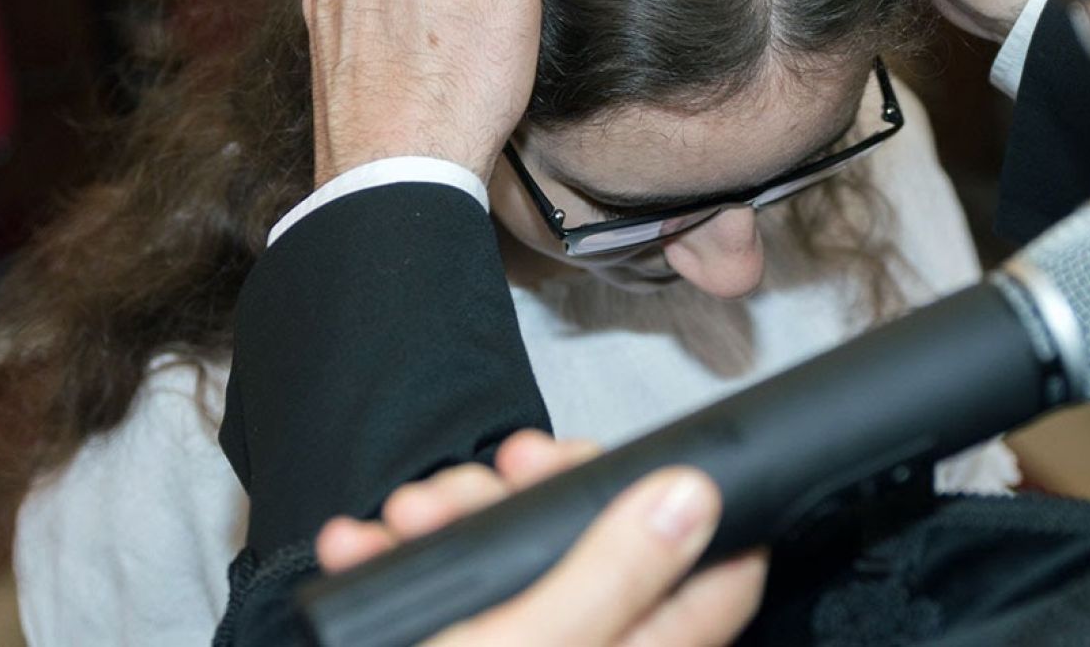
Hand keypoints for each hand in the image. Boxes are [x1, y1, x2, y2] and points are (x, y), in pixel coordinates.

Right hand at [318, 431, 767, 646]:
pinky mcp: (467, 645)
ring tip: (412, 518)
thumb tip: (693, 499)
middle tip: (497, 476)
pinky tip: (368, 549)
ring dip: (457, 518)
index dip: (697, 505)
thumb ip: (613, 574)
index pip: (721, 578)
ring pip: (518, 558)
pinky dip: (407, 562)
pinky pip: (454, 592)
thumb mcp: (527, 644)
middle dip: (536, 492)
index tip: (641, 461)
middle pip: (605, 545)